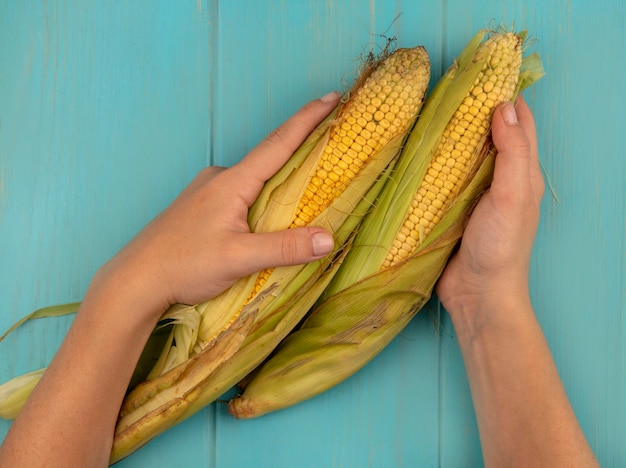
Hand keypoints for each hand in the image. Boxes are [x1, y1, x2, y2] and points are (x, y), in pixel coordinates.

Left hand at [98, 92, 339, 312]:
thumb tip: (328, 240)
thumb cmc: (183, 265)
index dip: (307, 120)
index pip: (278, 144)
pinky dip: (261, 191)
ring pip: (253, 176)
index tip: (331, 96)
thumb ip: (284, 248)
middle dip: (300, 144)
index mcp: (231, 183)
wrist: (136, 279)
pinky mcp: (201, 206)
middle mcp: (219, 178)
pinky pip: (240, 190)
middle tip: (330, 133)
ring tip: (306, 177)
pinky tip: (266, 208)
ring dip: (280, 172)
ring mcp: (207, 190)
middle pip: (268, 155)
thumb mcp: (238, 259)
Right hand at [436, 95, 544, 316]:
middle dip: (470, 111)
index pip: (518, 123)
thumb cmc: (501, 247)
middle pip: (486, 135)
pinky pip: (439, 177)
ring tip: (424, 113)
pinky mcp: (447, 208)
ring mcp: (471, 194)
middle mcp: (497, 178)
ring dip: (446, 135)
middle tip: (444, 90)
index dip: (503, 96)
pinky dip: (429, 161)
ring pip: (460, 154)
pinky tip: (411, 152)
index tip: (480, 75)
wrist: (478, 295)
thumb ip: (512, 153)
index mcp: (521, 172)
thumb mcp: (512, 196)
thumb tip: (505, 106)